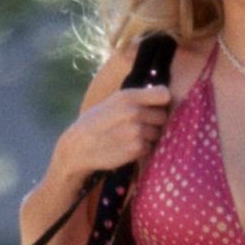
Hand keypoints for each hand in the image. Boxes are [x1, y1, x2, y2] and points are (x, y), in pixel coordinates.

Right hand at [53, 84, 172, 180]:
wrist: (79, 146)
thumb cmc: (97, 122)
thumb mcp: (113, 101)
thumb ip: (137, 98)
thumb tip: (165, 96)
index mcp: (129, 96)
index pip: (164, 95)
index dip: (162, 102)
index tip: (156, 107)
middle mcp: (134, 112)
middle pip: (163, 116)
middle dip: (154, 122)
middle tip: (138, 125)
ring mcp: (137, 131)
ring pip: (157, 134)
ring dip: (148, 137)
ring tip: (129, 136)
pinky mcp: (136, 149)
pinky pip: (150, 148)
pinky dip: (142, 149)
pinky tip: (127, 147)